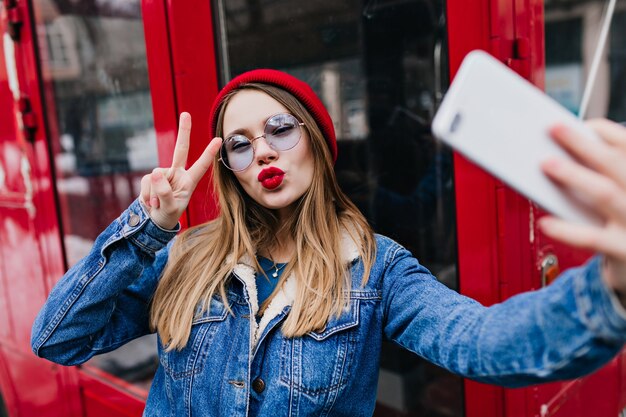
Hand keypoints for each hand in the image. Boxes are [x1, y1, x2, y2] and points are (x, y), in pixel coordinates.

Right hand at [139, 112, 221, 229]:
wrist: (154, 219)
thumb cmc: (168, 214)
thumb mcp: (169, 208)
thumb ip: (164, 193)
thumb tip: (155, 173)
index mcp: (189, 181)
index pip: (201, 166)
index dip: (209, 153)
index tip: (219, 140)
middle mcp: (177, 174)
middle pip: (181, 149)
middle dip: (183, 132)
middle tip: (186, 114)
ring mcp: (164, 174)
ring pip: (156, 177)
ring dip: (155, 194)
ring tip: (158, 205)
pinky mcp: (151, 177)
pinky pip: (147, 182)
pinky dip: (147, 194)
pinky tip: (151, 202)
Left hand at [538, 119, 625, 296]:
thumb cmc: (621, 224)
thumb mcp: (619, 195)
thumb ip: (601, 175)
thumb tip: (559, 153)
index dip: (605, 131)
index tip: (578, 123)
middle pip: (616, 164)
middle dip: (583, 144)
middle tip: (554, 128)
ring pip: (605, 194)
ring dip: (574, 176)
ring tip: (546, 164)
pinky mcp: (625, 250)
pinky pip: (593, 238)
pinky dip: (567, 230)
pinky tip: (546, 222)